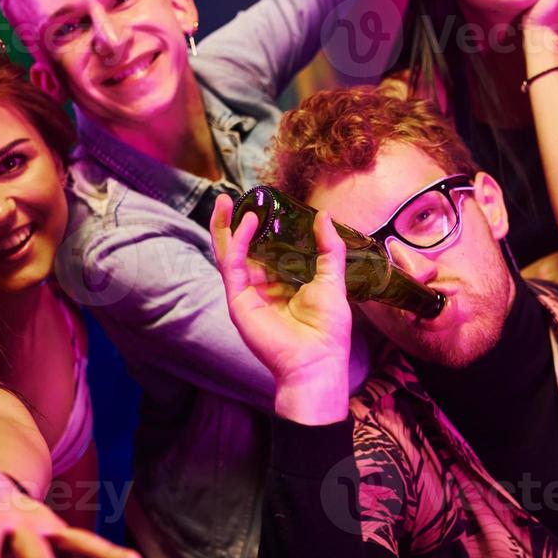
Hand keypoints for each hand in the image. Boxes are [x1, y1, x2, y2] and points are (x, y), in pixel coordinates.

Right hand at [210, 193, 353, 422]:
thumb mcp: (332, 280)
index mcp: (283, 284)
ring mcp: (248, 294)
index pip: (267, 249)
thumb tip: (322, 216)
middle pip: (242, 249)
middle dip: (235, 223)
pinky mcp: (239, 301)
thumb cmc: (328, 329)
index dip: (264, 227)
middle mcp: (262, 288)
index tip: (266, 203)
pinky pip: (233, 266)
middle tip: (234, 197)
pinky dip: (237, 243)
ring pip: (229, 254)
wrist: (318, 360)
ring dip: (225, 227)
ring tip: (225, 200)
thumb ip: (328, 248)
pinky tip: (248, 224)